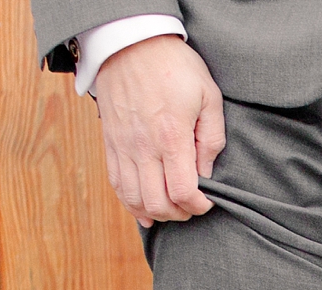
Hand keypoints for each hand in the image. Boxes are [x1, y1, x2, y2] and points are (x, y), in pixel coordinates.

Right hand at [92, 35, 225, 227]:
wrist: (131, 43)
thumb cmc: (174, 67)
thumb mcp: (208, 96)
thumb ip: (212, 139)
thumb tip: (207, 173)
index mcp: (171, 136)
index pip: (184, 191)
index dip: (199, 206)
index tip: (208, 201)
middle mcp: (143, 147)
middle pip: (158, 202)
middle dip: (179, 213)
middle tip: (191, 206)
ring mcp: (123, 146)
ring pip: (135, 199)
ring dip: (156, 212)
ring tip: (172, 207)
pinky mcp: (110, 143)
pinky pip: (117, 184)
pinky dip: (131, 203)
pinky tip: (145, 209)